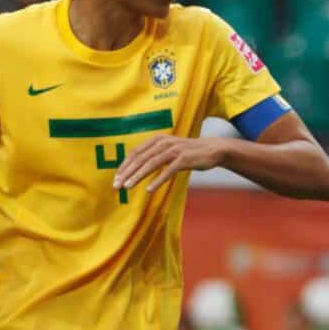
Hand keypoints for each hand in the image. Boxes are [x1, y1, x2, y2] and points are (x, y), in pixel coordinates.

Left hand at [112, 133, 227, 194]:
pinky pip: (169, 171)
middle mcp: (164, 142)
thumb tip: (135, 167)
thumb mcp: (169, 150)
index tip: (116, 179)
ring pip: (151, 163)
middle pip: (140, 158)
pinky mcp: (185, 159)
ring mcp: (174, 150)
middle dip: (127, 173)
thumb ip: (154, 155)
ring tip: (128, 187)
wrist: (213, 149)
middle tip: (116, 186)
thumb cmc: (188, 153)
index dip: (124, 166)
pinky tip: (149, 190)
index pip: (135, 153)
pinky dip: (158, 180)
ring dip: (138, 176)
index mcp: (157, 139)